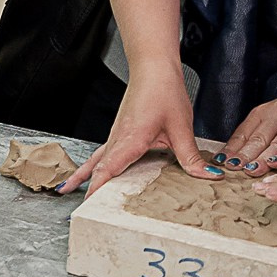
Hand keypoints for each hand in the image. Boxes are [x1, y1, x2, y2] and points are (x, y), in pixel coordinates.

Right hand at [60, 67, 216, 193]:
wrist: (152, 68)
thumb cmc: (163, 92)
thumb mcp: (180, 127)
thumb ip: (190, 156)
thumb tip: (207, 175)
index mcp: (131, 139)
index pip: (109, 168)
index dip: (98, 187)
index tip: (89, 204)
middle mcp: (118, 138)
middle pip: (97, 167)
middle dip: (86, 187)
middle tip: (78, 209)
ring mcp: (116, 134)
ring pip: (96, 158)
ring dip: (84, 174)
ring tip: (69, 188)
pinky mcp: (120, 130)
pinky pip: (102, 151)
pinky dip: (93, 163)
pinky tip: (92, 168)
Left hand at [218, 92, 276, 172]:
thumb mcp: (272, 120)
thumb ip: (255, 136)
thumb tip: (232, 156)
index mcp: (264, 111)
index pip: (244, 132)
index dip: (233, 148)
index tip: (222, 161)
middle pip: (259, 138)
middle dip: (245, 155)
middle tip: (234, 168)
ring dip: (263, 158)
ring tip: (251, 170)